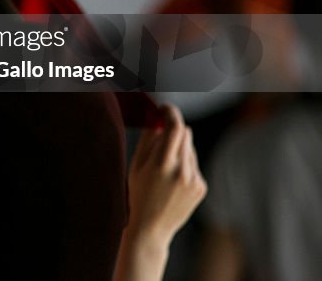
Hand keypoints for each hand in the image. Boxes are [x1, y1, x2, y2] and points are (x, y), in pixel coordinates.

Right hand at [126, 103, 207, 246]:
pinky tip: (172, 181)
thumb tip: (155, 116)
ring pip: (190, 149)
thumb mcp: (136, 165)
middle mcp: (182, 170)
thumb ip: (148, 138)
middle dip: (173, 131)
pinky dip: (185, 165)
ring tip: (164, 168)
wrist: (151, 228)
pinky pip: (194, 164)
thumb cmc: (138, 194)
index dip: (171, 113)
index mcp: (162, 164)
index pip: (176, 127)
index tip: (165, 109)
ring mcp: (194, 180)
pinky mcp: (201, 187)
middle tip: (160, 136)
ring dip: (179, 149)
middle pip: (185, 134)